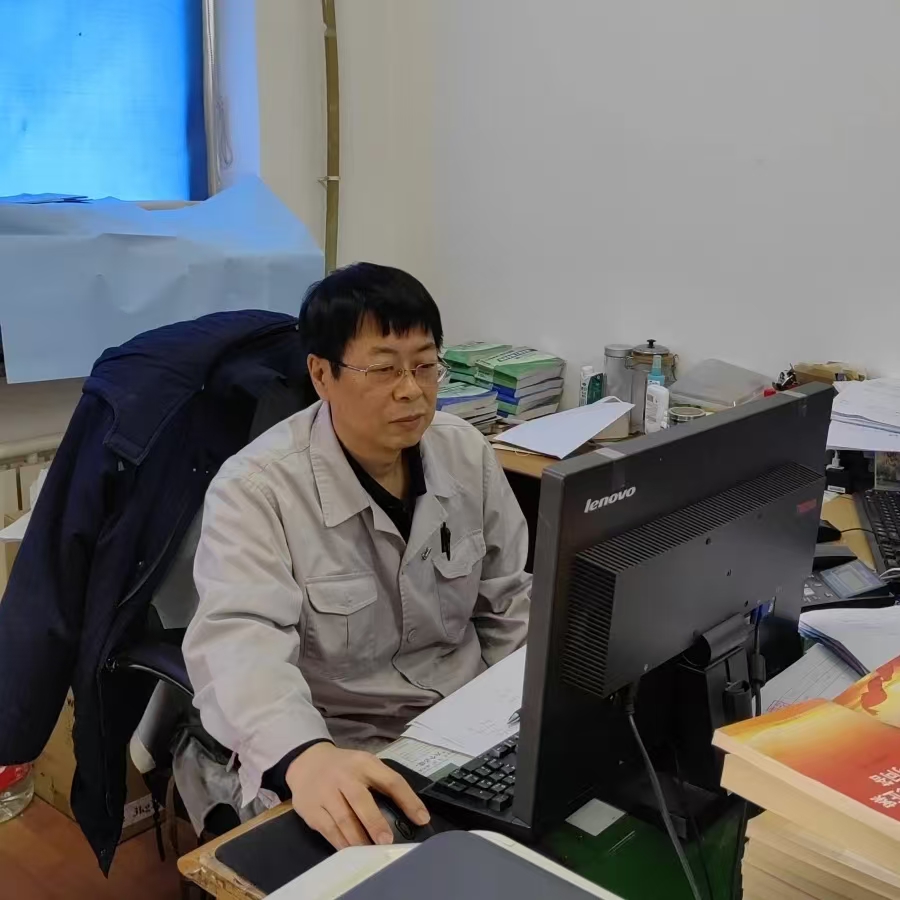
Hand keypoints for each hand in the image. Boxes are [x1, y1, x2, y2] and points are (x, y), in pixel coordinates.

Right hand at [285, 742, 429, 848]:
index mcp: (364, 763)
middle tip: (387, 841)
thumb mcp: (365, 765)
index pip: (390, 780)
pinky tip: (352, 852)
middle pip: (361, 800)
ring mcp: (325, 792)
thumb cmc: (345, 768)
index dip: (408, 799)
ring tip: (371, 853)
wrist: (307, 762)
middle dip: (375, 822)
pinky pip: (328, 829)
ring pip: (343, 819)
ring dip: (358, 838)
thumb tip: (410, 813)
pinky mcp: (311, 809)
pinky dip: (341, 843)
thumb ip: (383, 783)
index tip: (422, 818)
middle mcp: (344, 776)